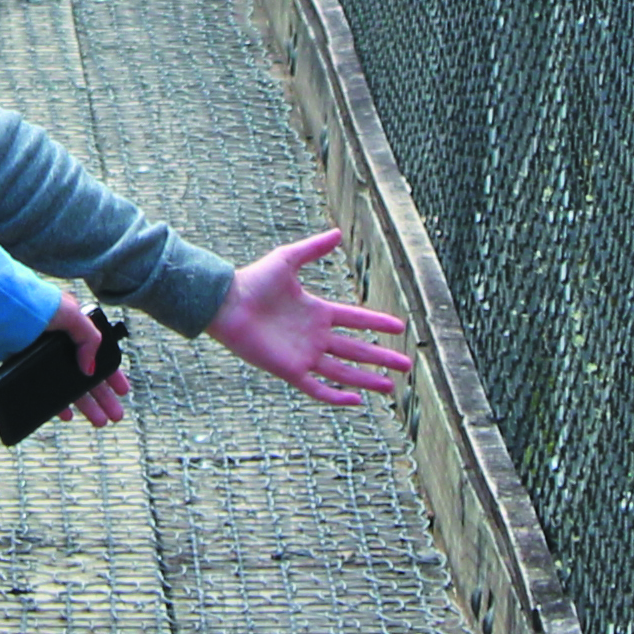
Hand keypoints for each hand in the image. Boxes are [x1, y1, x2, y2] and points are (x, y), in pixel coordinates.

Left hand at [45, 291, 130, 428]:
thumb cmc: (37, 304)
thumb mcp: (73, 315)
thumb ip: (89, 340)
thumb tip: (89, 369)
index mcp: (74, 328)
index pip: (99, 356)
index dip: (112, 374)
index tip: (122, 391)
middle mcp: (60, 344)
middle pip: (87, 376)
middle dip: (103, 396)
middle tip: (115, 415)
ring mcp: (41, 357)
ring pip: (68, 386)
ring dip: (85, 404)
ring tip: (99, 421)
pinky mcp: (23, 366)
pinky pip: (45, 390)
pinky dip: (57, 403)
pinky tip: (66, 413)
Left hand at [206, 231, 412, 408]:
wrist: (226, 304)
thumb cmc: (253, 281)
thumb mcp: (287, 259)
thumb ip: (313, 249)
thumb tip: (337, 233)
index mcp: (317, 311)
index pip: (355, 320)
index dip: (377, 323)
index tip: (400, 327)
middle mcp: (314, 336)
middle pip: (356, 349)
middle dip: (382, 357)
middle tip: (407, 364)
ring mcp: (303, 355)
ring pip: (343, 371)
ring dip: (367, 379)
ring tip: (391, 386)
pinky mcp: (289, 370)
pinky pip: (317, 387)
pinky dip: (336, 395)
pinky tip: (356, 400)